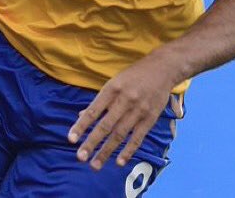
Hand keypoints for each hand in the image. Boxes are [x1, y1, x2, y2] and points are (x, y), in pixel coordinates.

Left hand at [67, 55, 178, 170]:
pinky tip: (119, 162)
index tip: (71, 139)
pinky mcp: (150, 118)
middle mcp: (124, 100)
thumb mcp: (114, 82)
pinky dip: (128, 151)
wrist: (163, 68)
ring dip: (107, 151)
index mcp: (112, 89)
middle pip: (106, 126)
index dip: (81, 125)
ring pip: (120, 134)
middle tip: (80, 157)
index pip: (93, 111)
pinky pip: (137, 138)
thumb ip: (99, 101)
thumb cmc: (133, 75)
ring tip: (95, 165)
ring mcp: (138, 110)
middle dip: (92, 143)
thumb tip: (81, 116)